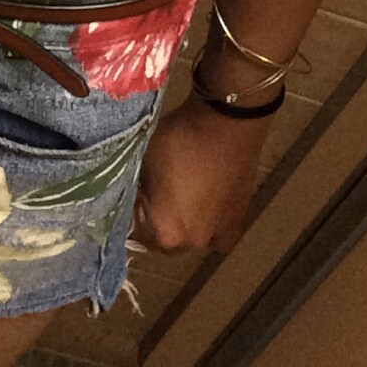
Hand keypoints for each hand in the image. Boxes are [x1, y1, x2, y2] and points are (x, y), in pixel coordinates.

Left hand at [133, 96, 272, 252]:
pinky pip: (215, 230)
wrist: (226, 124)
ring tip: (182, 190)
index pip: (134, 230)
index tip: (134, 189)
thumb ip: (132, 187)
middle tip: (155, 190)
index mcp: (164, 232)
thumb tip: (129, 194)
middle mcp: (192, 242)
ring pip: (189, 234)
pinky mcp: (237, 221)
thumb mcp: (142, 159)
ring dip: (182, 220)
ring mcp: (218, 235)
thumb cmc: (180, 140)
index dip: (131, 207)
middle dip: (155, 219)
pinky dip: (207, 219)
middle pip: (163, 238)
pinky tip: (204, 199)